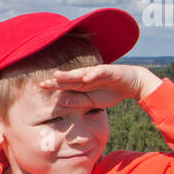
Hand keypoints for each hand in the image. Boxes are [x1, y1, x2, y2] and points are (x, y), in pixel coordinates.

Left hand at [38, 64, 159, 110]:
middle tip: (43, 83)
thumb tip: (61, 100)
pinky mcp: (109, 71)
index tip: (41, 87)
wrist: (132, 84)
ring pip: (81, 74)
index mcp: (81, 84)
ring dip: (70, 75)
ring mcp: (97, 73)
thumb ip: (77, 101)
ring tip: (58, 76)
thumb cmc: (110, 93)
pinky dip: (93, 75)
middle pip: (69, 78)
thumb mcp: (92, 101)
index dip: (54, 85)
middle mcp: (87, 77)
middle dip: (57, 81)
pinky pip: (99, 73)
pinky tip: (85, 78)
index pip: (65, 85)